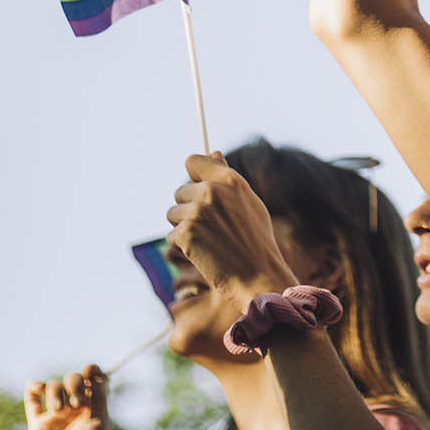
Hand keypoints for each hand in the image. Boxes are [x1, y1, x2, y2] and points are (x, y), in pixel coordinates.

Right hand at [26, 365, 109, 429]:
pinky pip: (32, 399)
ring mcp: (56, 415)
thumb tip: (93, 368)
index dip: (92, 372)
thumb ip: (99, 393)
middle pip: (73, 380)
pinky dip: (33, 387)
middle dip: (74, 384)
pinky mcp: (38, 423)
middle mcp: (75, 410)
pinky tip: (38, 387)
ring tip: (59, 411)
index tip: (90, 370)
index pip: (93, 381)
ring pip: (53, 387)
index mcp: (94, 408)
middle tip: (76, 403)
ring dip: (56, 392)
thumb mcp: (100, 419)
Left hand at [167, 153, 300, 311]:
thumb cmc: (256, 241)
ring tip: (208, 242)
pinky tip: (204, 254)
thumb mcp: (249, 203)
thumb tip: (212, 153)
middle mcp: (212, 191)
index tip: (196, 190)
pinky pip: (172, 236)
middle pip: (179, 191)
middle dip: (188, 209)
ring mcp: (198, 211)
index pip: (193, 161)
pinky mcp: (186, 233)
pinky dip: (183, 248)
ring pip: (172, 214)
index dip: (192, 176)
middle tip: (210, 229)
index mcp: (231, 179)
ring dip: (184, 229)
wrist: (258, 276)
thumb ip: (227, 178)